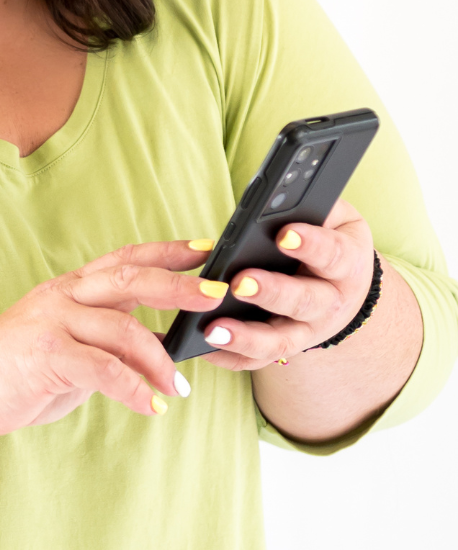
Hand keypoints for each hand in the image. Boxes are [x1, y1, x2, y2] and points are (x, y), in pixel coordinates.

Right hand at [0, 241, 227, 434]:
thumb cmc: (22, 366)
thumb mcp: (71, 341)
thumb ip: (109, 335)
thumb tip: (161, 344)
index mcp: (71, 286)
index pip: (124, 258)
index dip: (164, 251)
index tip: (203, 249)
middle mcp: (64, 295)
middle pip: (130, 279)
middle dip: (178, 287)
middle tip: (215, 296)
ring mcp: (53, 321)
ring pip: (123, 328)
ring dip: (160, 360)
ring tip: (179, 386)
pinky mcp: (47, 354)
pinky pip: (103, 369)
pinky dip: (134, 389)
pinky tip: (150, 406)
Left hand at [201, 198, 374, 370]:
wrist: (345, 284)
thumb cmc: (330, 237)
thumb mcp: (333, 215)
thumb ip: (311, 204)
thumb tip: (283, 190)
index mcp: (346, 264)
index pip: (333, 254)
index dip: (311, 245)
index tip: (284, 234)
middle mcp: (331, 303)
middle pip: (305, 302)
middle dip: (271, 292)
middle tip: (240, 282)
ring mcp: (308, 330)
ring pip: (280, 340)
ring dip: (246, 337)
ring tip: (213, 329)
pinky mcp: (285, 347)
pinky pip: (257, 359)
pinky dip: (231, 357)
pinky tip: (203, 347)